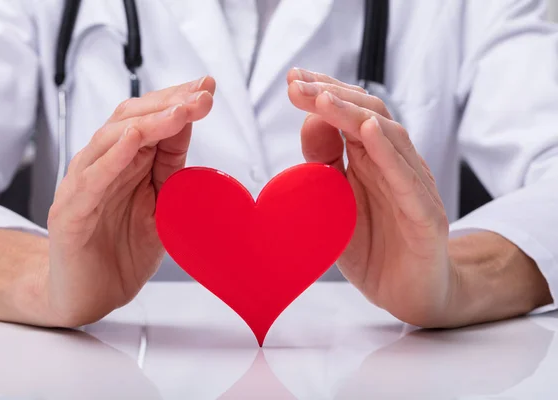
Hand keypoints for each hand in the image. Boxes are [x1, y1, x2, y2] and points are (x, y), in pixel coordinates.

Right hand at [46, 77, 215, 325]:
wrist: (90, 296)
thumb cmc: (123, 251)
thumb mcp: (161, 206)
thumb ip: (171, 170)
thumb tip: (189, 131)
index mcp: (126, 163)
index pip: (150, 119)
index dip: (178, 101)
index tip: (208, 88)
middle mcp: (102, 166)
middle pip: (131, 119)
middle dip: (169, 103)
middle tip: (202, 93)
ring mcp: (83, 186)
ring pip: (110, 140)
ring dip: (148, 122)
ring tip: (180, 111)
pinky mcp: (71, 212)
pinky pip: (91, 179)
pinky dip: (112, 157)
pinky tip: (135, 141)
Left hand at [287, 68, 453, 326]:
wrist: (409, 293)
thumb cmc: (372, 246)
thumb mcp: (335, 202)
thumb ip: (324, 164)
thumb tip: (310, 120)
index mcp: (371, 160)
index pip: (350, 113)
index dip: (323, 92)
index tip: (292, 79)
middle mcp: (395, 165)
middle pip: (368, 114)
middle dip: (331, 95)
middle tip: (297, 84)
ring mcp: (413, 188)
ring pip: (390, 138)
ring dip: (354, 114)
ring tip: (323, 98)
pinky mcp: (425, 216)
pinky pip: (408, 180)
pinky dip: (388, 154)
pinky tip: (368, 132)